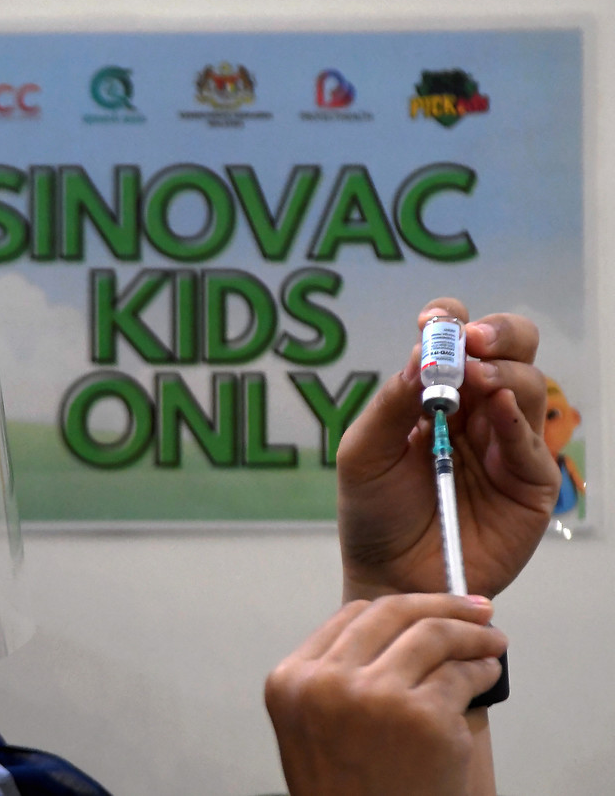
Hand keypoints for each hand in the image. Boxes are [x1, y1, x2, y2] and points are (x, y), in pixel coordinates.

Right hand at [265, 594, 506, 795]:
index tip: (427, 607)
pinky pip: (463, 676)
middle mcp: (326, 683)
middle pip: (392, 613)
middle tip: (475, 608)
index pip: (351, 617)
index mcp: (291, 681)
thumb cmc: (350, 793)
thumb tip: (400, 631)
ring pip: (432, 635)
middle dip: (442, 604)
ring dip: (472, 634)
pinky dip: (483, 670)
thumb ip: (334, 679)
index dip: (398, 608)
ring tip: (491, 643)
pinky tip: (488, 675)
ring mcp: (375, 699)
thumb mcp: (311, 729)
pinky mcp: (423, 719)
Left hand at [337, 298, 558, 600]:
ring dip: (503, 372)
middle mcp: (478, 411)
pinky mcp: (530, 482)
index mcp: (436, 396)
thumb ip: (391, 404)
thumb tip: (419, 354)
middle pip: (510, 349)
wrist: (390, 576)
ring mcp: (507, 443)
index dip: (450, 322)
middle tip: (469, 341)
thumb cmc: (374, 513)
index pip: (456, 340)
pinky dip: (517, 418)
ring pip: (528, 385)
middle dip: (496, 334)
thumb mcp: (364, 453)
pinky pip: (534, 441)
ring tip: (474, 379)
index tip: (432, 321)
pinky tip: (497, 406)